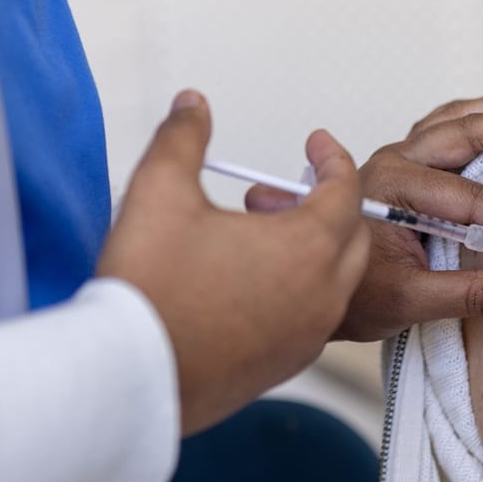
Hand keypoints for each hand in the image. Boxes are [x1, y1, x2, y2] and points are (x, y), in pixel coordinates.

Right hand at [99, 90, 369, 434]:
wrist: (129, 377)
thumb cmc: (148, 289)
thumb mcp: (159, 190)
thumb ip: (183, 137)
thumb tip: (194, 104)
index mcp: (305, 246)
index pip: (345, 189)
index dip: (333, 158)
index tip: (317, 144)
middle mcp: (320, 294)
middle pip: (353, 237)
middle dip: (333, 205)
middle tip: (293, 190)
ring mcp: (306, 336)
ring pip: (336, 282)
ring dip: (316, 252)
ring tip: (266, 235)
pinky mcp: (284, 366)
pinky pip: (312, 319)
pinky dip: (300, 292)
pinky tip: (253, 284)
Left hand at [247, 94, 482, 340]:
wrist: (308, 286)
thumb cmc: (349, 293)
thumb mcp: (408, 303)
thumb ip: (470, 295)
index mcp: (390, 187)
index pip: (469, 199)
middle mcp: (395, 160)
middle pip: (467, 132)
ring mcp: (401, 155)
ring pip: (461, 118)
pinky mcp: (409, 160)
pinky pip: (452, 124)